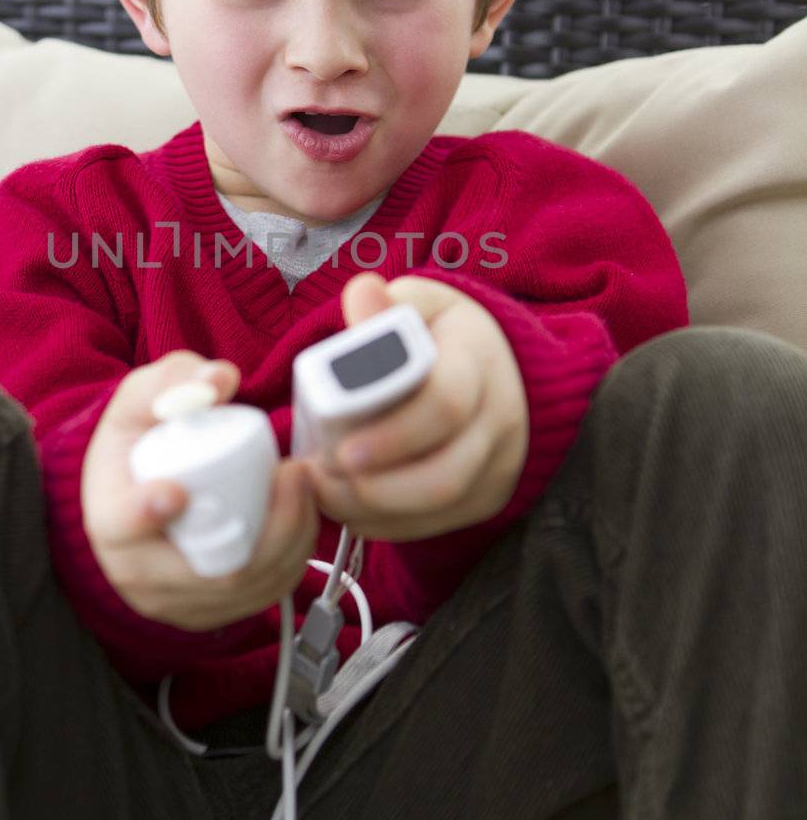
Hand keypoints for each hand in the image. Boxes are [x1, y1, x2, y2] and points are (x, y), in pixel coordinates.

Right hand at [81, 351, 318, 630]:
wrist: (128, 494)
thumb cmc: (136, 443)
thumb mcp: (142, 400)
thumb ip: (175, 378)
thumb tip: (221, 379)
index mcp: (108, 517)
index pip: (122, 525)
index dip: (147, 514)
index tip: (177, 491)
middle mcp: (135, 573)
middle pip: (208, 570)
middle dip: (267, 526)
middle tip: (294, 473)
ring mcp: (173, 602)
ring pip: (245, 586)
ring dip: (290, 540)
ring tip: (305, 489)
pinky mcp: (206, 614)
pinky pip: (261, 596)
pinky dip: (291, 560)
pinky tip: (302, 522)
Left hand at [302, 273, 529, 540]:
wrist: (498, 366)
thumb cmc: (441, 333)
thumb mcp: (419, 304)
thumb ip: (387, 305)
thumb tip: (363, 294)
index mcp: (478, 359)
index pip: (446, 404)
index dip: (394, 435)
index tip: (343, 451)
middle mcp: (499, 417)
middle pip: (446, 473)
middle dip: (377, 487)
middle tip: (321, 479)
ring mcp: (499, 462)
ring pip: (442, 507)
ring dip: (374, 509)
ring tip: (325, 492)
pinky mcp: (486, 495)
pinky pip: (437, 524)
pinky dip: (386, 523)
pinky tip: (348, 507)